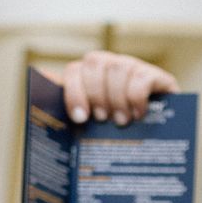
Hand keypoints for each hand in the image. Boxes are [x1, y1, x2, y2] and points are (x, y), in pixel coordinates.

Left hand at [49, 51, 177, 125]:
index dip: (73, 91)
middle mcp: (110, 66)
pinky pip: (142, 76)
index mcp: (89, 77)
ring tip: (121, 121)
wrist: (161, 140)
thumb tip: (40, 87)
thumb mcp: (93, 127)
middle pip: (94, 61)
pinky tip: (139, 114)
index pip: (74, 70)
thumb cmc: (120, 134)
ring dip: (116, 97)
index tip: (80, 117)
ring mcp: (134, 68)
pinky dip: (137, 97)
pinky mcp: (156, 76)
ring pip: (118, 66)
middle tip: (102, 118)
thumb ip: (70, 113)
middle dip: (95, 92)